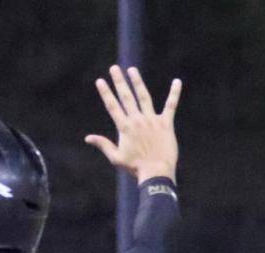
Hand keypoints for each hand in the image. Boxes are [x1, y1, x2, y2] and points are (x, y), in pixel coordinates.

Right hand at [85, 65, 181, 182]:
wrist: (156, 171)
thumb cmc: (134, 167)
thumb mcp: (115, 157)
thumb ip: (103, 144)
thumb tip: (88, 138)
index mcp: (124, 127)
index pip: (112, 106)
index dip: (106, 93)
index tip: (100, 81)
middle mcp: (137, 120)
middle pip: (126, 97)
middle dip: (119, 81)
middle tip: (114, 68)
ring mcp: (152, 120)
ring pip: (144, 97)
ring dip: (137, 82)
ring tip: (132, 70)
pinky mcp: (165, 123)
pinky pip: (170, 105)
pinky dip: (174, 93)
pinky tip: (177, 81)